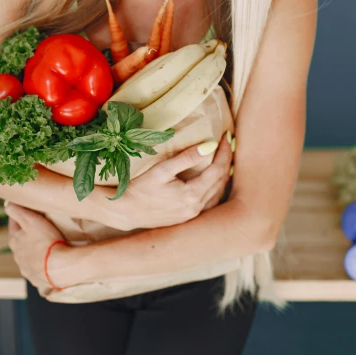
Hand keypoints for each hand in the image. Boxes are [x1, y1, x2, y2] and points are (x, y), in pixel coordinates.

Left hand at [5, 202, 74, 290]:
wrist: (59, 268)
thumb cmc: (45, 241)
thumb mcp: (30, 220)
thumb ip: (17, 211)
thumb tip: (7, 205)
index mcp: (14, 241)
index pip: (13, 224)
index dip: (19, 215)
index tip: (25, 210)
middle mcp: (17, 257)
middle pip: (19, 241)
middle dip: (26, 234)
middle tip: (38, 227)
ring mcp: (26, 269)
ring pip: (27, 256)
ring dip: (34, 250)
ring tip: (46, 245)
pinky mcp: (37, 279)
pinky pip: (37, 269)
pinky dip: (42, 263)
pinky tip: (50, 260)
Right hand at [119, 132, 233, 230]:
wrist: (127, 211)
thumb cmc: (141, 188)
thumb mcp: (162, 169)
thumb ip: (186, 158)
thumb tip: (210, 145)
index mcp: (192, 195)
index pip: (218, 170)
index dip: (224, 152)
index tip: (226, 136)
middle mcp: (197, 208)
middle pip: (222, 181)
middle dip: (227, 160)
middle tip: (228, 143)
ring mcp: (194, 215)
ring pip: (219, 192)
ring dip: (224, 174)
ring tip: (225, 157)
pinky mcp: (189, 218)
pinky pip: (211, 201)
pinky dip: (217, 187)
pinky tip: (215, 178)